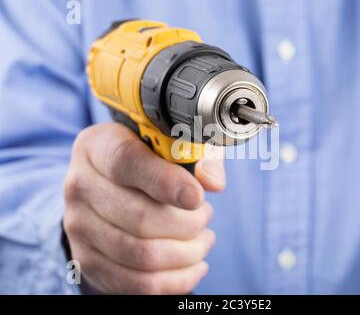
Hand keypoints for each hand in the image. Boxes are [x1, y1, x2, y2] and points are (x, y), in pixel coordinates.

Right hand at [63, 123, 224, 293]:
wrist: (108, 186)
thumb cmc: (148, 161)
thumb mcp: (170, 144)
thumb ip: (196, 154)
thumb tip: (212, 181)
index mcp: (99, 146)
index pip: (127, 162)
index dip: (166, 182)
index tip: (198, 197)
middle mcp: (80, 185)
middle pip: (140, 218)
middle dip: (188, 223)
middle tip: (205, 215)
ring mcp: (79, 227)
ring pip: (143, 255)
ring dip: (187, 252)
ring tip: (203, 239)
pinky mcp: (88, 261)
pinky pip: (138, 283)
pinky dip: (176, 280)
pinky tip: (195, 265)